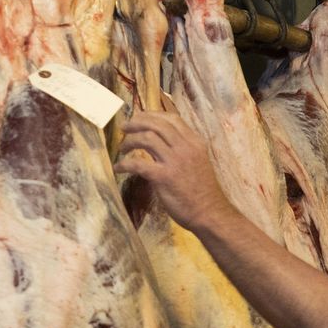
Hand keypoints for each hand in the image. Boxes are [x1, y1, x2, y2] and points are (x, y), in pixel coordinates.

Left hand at [115, 110, 235, 234]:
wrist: (209, 212)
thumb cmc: (203, 190)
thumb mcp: (198, 160)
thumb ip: (184, 148)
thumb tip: (163, 141)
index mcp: (195, 142)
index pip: (172, 118)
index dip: (152, 115)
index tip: (139, 118)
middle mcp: (185, 147)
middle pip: (156, 124)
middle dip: (136, 122)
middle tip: (125, 128)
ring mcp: (175, 161)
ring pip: (147, 138)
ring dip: (130, 141)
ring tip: (123, 148)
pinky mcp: (164, 177)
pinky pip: (138, 164)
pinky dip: (124, 164)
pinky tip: (119, 168)